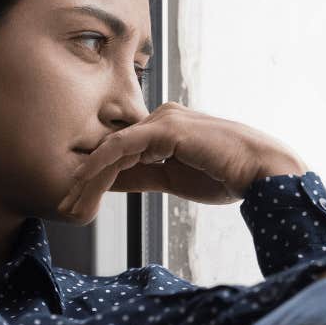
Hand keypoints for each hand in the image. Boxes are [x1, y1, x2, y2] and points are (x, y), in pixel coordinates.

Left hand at [59, 101, 306, 219]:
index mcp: (164, 128)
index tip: (76, 201)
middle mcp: (160, 118)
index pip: (120, 150)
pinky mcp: (166, 128)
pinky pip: (123, 149)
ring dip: (87, 178)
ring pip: (112, 149)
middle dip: (84, 178)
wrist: (261, 171)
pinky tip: (86, 189)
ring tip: (70, 204)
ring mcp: (163, 120)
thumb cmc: (228, 176)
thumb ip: (144, 177)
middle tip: (63, 206)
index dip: (95, 175)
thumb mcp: (175, 180)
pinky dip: (101, 169)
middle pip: (110, 147)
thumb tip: (111, 184)